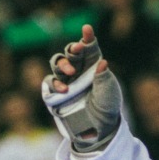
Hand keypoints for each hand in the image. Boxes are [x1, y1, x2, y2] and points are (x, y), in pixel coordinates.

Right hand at [41, 24, 121, 152]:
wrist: (98, 131)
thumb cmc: (106, 109)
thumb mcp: (108, 93)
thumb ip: (103, 78)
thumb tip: (102, 63)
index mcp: (93, 65)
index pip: (89, 48)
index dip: (87, 37)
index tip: (87, 29)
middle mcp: (78, 70)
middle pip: (71, 52)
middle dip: (73, 48)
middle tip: (78, 49)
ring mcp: (65, 80)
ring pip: (57, 63)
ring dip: (63, 63)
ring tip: (71, 72)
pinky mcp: (54, 93)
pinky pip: (50, 82)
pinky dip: (55, 83)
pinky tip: (64, 89)